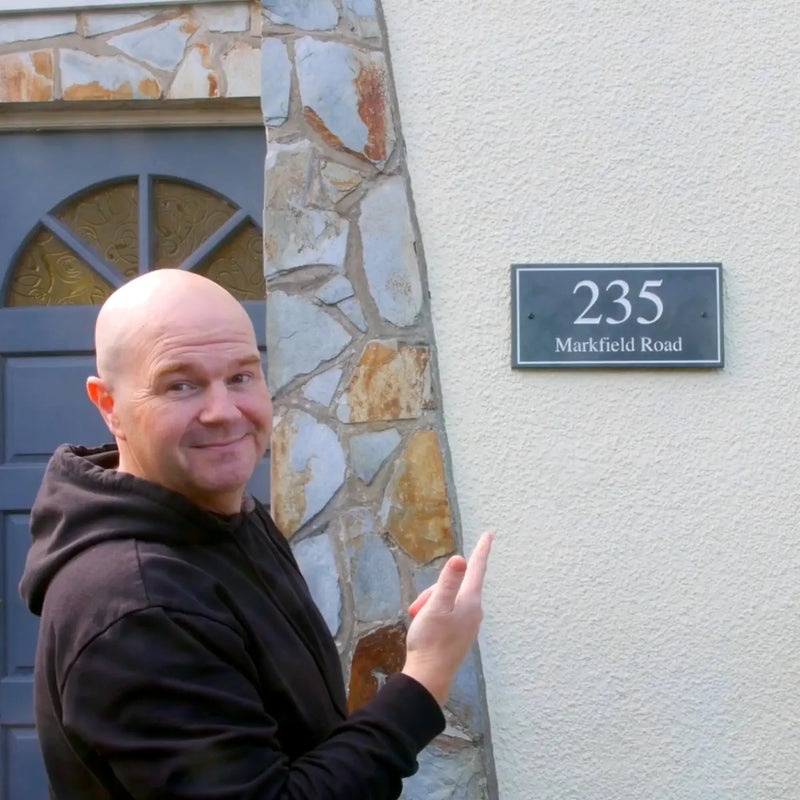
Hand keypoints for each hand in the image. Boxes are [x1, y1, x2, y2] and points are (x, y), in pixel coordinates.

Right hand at [402, 532, 492, 704]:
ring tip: (416, 618)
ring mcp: (469, 623)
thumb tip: (460, 559)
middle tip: (415, 608)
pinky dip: (434, 613)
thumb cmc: (430, 641)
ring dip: (431, 603)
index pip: (476, 568)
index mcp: (470, 601)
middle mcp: (474, 611)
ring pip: (449, 599)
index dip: (481, 550)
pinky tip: (424, 625)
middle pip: (455, 585)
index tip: (489, 534)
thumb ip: (448, 582)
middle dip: (434, 590)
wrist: (429, 677)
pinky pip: (449, 612)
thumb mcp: (435, 607)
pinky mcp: (461, 633)